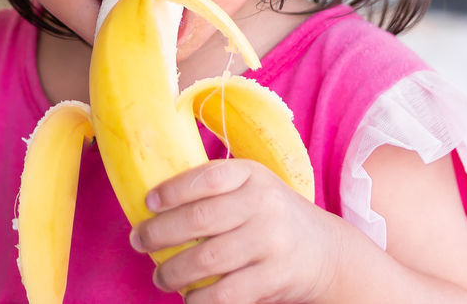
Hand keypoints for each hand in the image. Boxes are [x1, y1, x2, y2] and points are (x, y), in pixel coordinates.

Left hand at [129, 159, 343, 302]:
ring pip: (207, 260)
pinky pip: (226, 293)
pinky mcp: (274, 278)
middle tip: (139, 241)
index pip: (206, 178)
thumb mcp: (253, 187)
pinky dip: (200, 299)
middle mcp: (263, 205)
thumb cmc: (272, 216)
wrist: (326, 252)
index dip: (172, 191)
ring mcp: (271, 242)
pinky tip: (189, 298)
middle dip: (159, 233)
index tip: (148, 204)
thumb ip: (215, 189)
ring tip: (160, 277)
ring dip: (173, 272)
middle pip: (199, 219)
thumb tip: (154, 203)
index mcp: (252, 176)